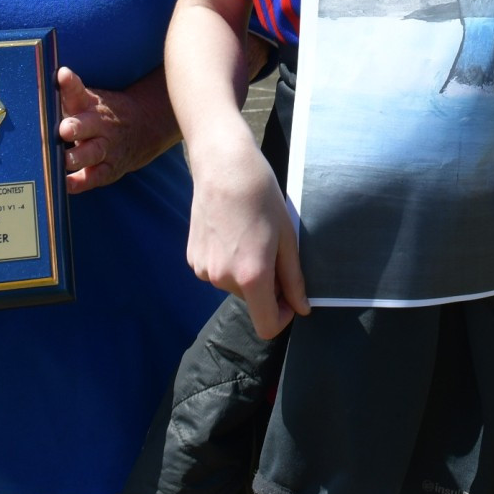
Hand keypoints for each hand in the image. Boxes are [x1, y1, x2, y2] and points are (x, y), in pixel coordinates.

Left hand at [57, 66, 170, 193]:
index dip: (70, 84)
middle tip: (64, 129)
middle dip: (76, 127)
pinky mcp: (108, 169)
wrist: (144, 127)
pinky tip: (67, 184)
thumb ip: (64, 96)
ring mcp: (105, 148)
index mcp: (90, 105)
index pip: (78, 91)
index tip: (62, 75)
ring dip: (77, 156)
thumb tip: (32, 88)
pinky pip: (94, 177)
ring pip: (92, 153)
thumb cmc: (101, 114)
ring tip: (65, 159)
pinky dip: (80, 182)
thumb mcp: (89, 99)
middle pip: (87, 125)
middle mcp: (99, 125)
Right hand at [185, 132, 308, 338]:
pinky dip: (228, 261)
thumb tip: (301, 308)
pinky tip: (232, 232)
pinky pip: (217, 271)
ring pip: (234, 285)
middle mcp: (222, 279)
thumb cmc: (262, 197)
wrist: (224, 167)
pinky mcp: (192, 258)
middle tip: (272, 247)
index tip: (289, 297)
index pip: (267, 326)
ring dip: (246, 271)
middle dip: (266, 283)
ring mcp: (203, 270)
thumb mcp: (288, 238)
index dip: (283, 317)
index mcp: (251, 277)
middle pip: (252, 300)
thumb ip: (293, 279)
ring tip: (251, 235)